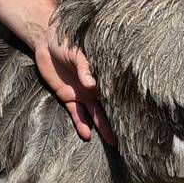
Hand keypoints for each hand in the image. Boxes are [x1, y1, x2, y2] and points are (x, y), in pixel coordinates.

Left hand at [33, 18, 116, 145]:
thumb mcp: (76, 53)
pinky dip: (81, 123)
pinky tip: (87, 134)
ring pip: (94, 114)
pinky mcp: (67, 97)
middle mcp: (93, 87)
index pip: (114, 92)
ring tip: (112, 141)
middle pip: (107, 107)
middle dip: (117, 121)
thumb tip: (91, 85)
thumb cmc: (66, 42)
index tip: (137, 116)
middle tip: (128, 136)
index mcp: (100, 75)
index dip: (125, 104)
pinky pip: (75, 113)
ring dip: (102, 127)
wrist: (46, 41)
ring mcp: (81, 94)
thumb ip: (84, 68)